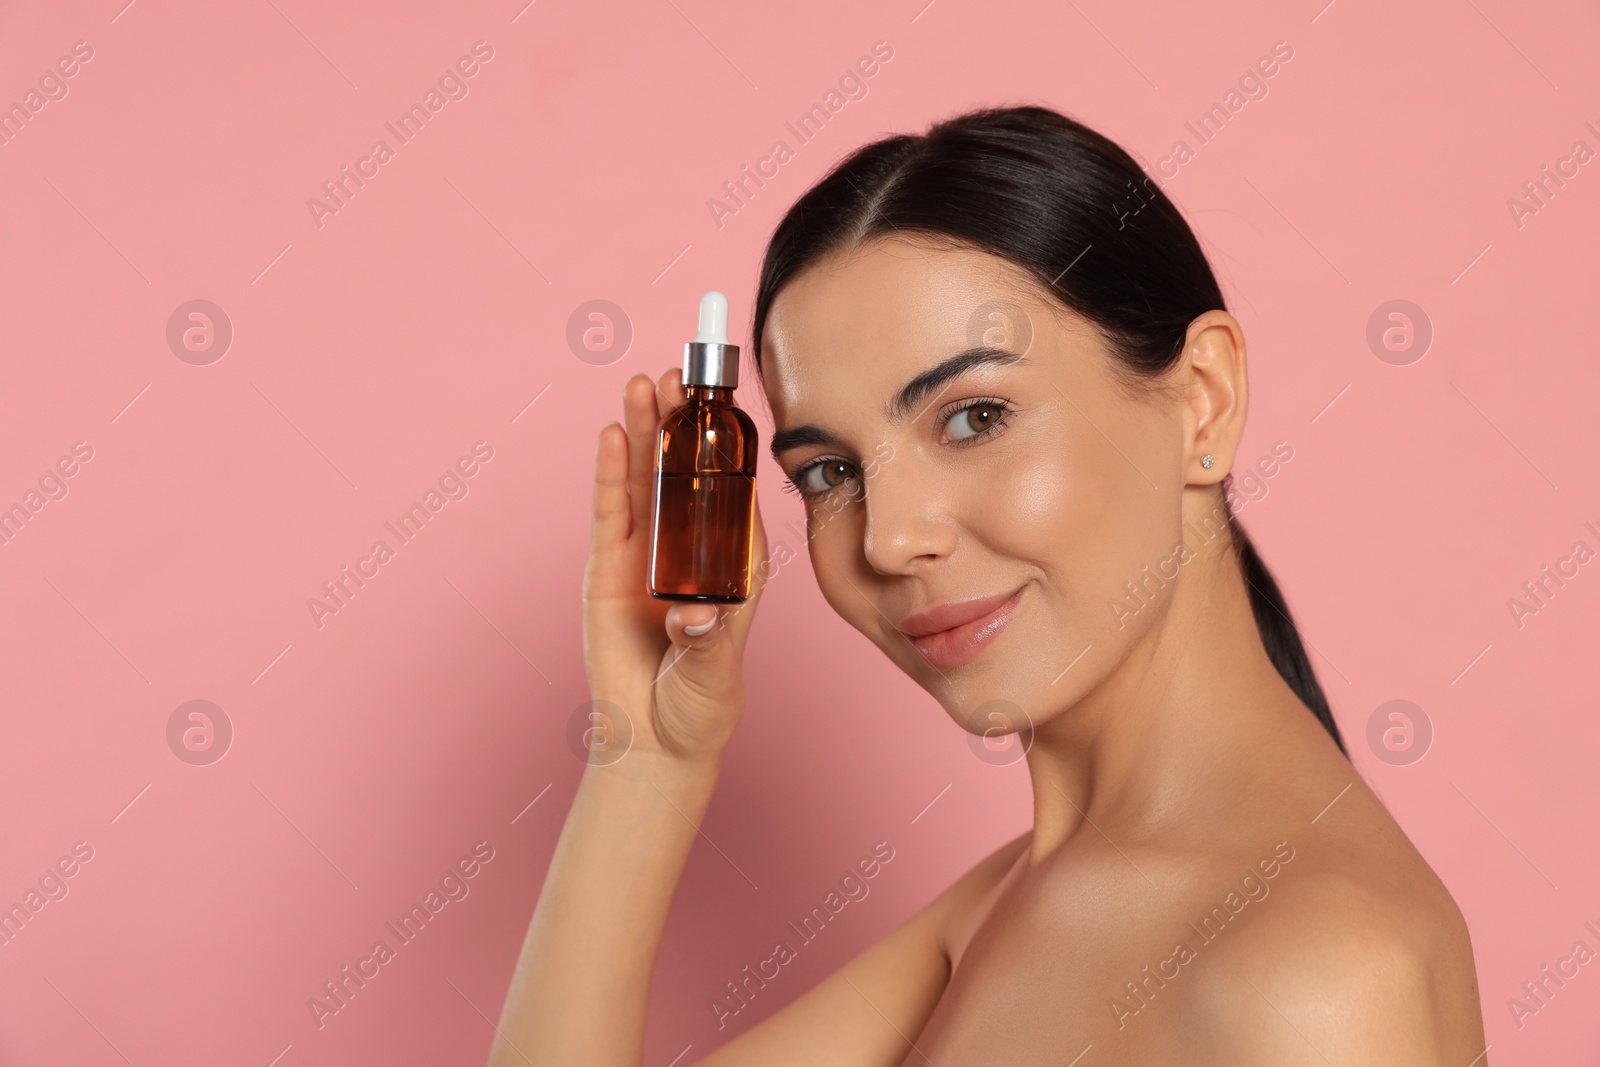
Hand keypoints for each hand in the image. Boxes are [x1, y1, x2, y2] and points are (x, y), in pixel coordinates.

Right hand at [580, 367, 769, 767]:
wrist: (654, 744)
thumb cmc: (699, 708)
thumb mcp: (715, 673)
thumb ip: (706, 645)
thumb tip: (693, 619)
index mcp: (734, 562)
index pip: (735, 490)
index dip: (731, 444)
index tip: (731, 398)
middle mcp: (691, 549)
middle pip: (685, 471)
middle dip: (683, 421)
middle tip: (681, 371)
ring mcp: (647, 556)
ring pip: (646, 480)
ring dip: (645, 432)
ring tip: (644, 383)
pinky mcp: (608, 570)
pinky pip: (610, 513)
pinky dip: (610, 475)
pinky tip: (612, 435)